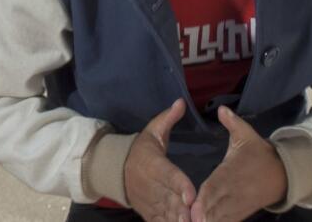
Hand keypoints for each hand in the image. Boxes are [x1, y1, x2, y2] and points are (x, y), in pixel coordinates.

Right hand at [125, 98, 195, 221]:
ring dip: (177, 219)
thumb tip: (180, 102)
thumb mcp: (151, 131)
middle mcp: (150, 185)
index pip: (169, 175)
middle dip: (182, 209)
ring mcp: (149, 201)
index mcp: (153, 164)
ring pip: (165, 213)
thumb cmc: (140, 149)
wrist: (115, 170)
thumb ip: (167, 119)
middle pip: (169, 199)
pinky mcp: (148, 213)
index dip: (180, 185)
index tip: (192, 194)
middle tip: (196, 215)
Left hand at [190, 106, 286, 221]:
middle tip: (190, 220)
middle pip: (216, 204)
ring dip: (209, 221)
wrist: (282, 173)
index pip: (216, 185)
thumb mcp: (247, 135)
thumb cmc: (259, 153)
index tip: (194, 205)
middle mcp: (234, 190)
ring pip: (221, 216)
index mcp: (232, 171)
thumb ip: (233, 123)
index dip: (205, 197)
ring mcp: (238, 204)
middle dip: (203, 214)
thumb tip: (221, 108)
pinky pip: (228, 221)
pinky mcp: (241, 213)